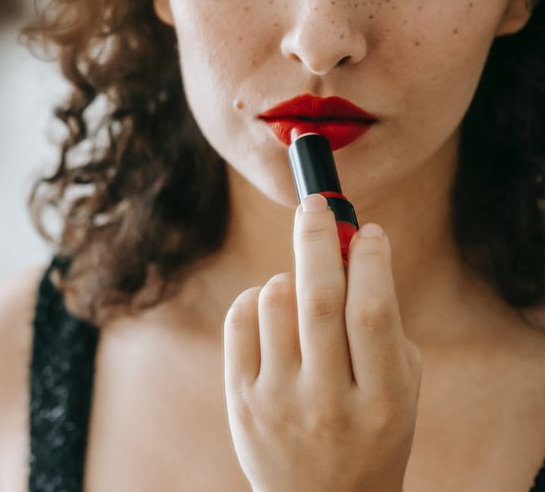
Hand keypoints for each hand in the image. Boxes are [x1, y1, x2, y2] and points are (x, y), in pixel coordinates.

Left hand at [223, 194, 422, 491]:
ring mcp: (277, 401)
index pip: (374, 314)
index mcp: (381, 402)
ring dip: (289, 275)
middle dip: (317, 239)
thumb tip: (352, 249)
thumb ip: (382, 328)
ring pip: (274, 302)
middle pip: (318, 298)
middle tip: (316, 203)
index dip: (371, 262)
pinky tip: (270, 304)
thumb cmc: (368, 431)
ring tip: (302, 286)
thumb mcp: (396, 393)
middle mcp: (327, 402)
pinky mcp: (239, 399)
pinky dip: (255, 298)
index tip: (368, 229)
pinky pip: (239, 321)